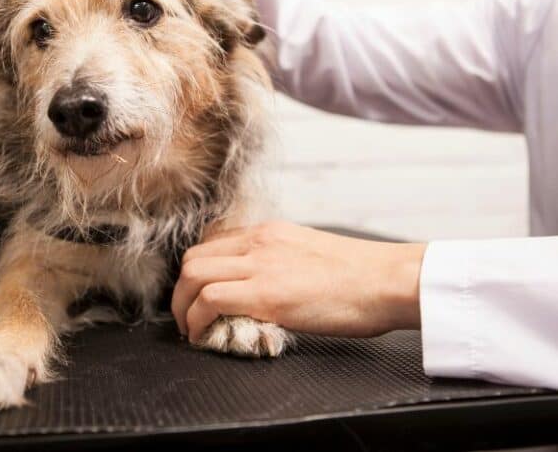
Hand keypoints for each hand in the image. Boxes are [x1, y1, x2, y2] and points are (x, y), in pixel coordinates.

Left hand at [171, 222, 425, 342]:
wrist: (387, 280)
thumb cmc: (360, 276)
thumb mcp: (309, 253)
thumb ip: (279, 261)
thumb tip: (262, 285)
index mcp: (268, 233)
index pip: (211, 245)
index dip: (196, 274)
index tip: (196, 296)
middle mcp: (258, 242)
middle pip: (193, 258)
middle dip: (180, 291)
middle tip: (187, 316)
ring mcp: (260, 265)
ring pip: (193, 276)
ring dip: (182, 307)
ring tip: (192, 330)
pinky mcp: (267, 294)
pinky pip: (210, 301)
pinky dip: (197, 320)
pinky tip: (203, 335)